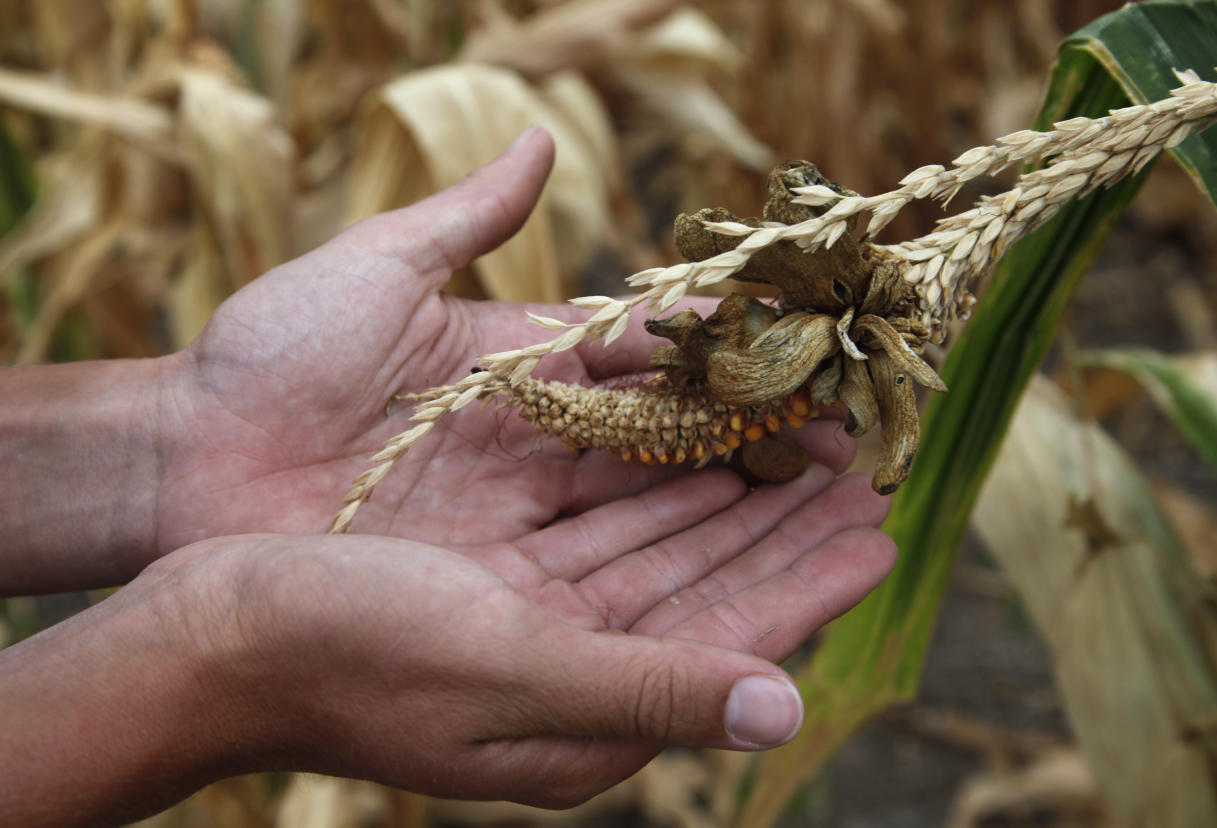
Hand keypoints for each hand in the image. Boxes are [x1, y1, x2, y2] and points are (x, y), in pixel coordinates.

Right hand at [144, 471, 893, 809]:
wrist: (217, 633)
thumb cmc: (351, 654)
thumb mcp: (512, 669)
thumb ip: (652, 688)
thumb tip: (787, 713)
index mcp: (593, 712)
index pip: (735, 640)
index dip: (811, 583)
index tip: (882, 531)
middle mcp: (577, 671)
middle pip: (711, 590)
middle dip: (788, 534)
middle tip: (863, 479)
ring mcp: (538, 625)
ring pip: (665, 552)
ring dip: (735, 506)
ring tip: (801, 463)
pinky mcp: (500, 582)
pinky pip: (604, 530)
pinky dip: (658, 493)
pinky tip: (697, 462)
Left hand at [155, 127, 872, 553]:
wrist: (184, 462)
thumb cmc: (270, 355)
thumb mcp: (375, 269)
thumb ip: (468, 216)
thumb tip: (542, 138)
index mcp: (521, 371)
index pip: (647, 367)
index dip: (724, 368)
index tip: (805, 365)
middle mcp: (535, 449)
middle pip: (670, 449)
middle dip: (763, 450)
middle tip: (856, 450)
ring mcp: (518, 519)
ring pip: (654, 515)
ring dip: (745, 513)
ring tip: (838, 510)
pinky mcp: (494, 581)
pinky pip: (602, 577)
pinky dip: (679, 570)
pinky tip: (753, 570)